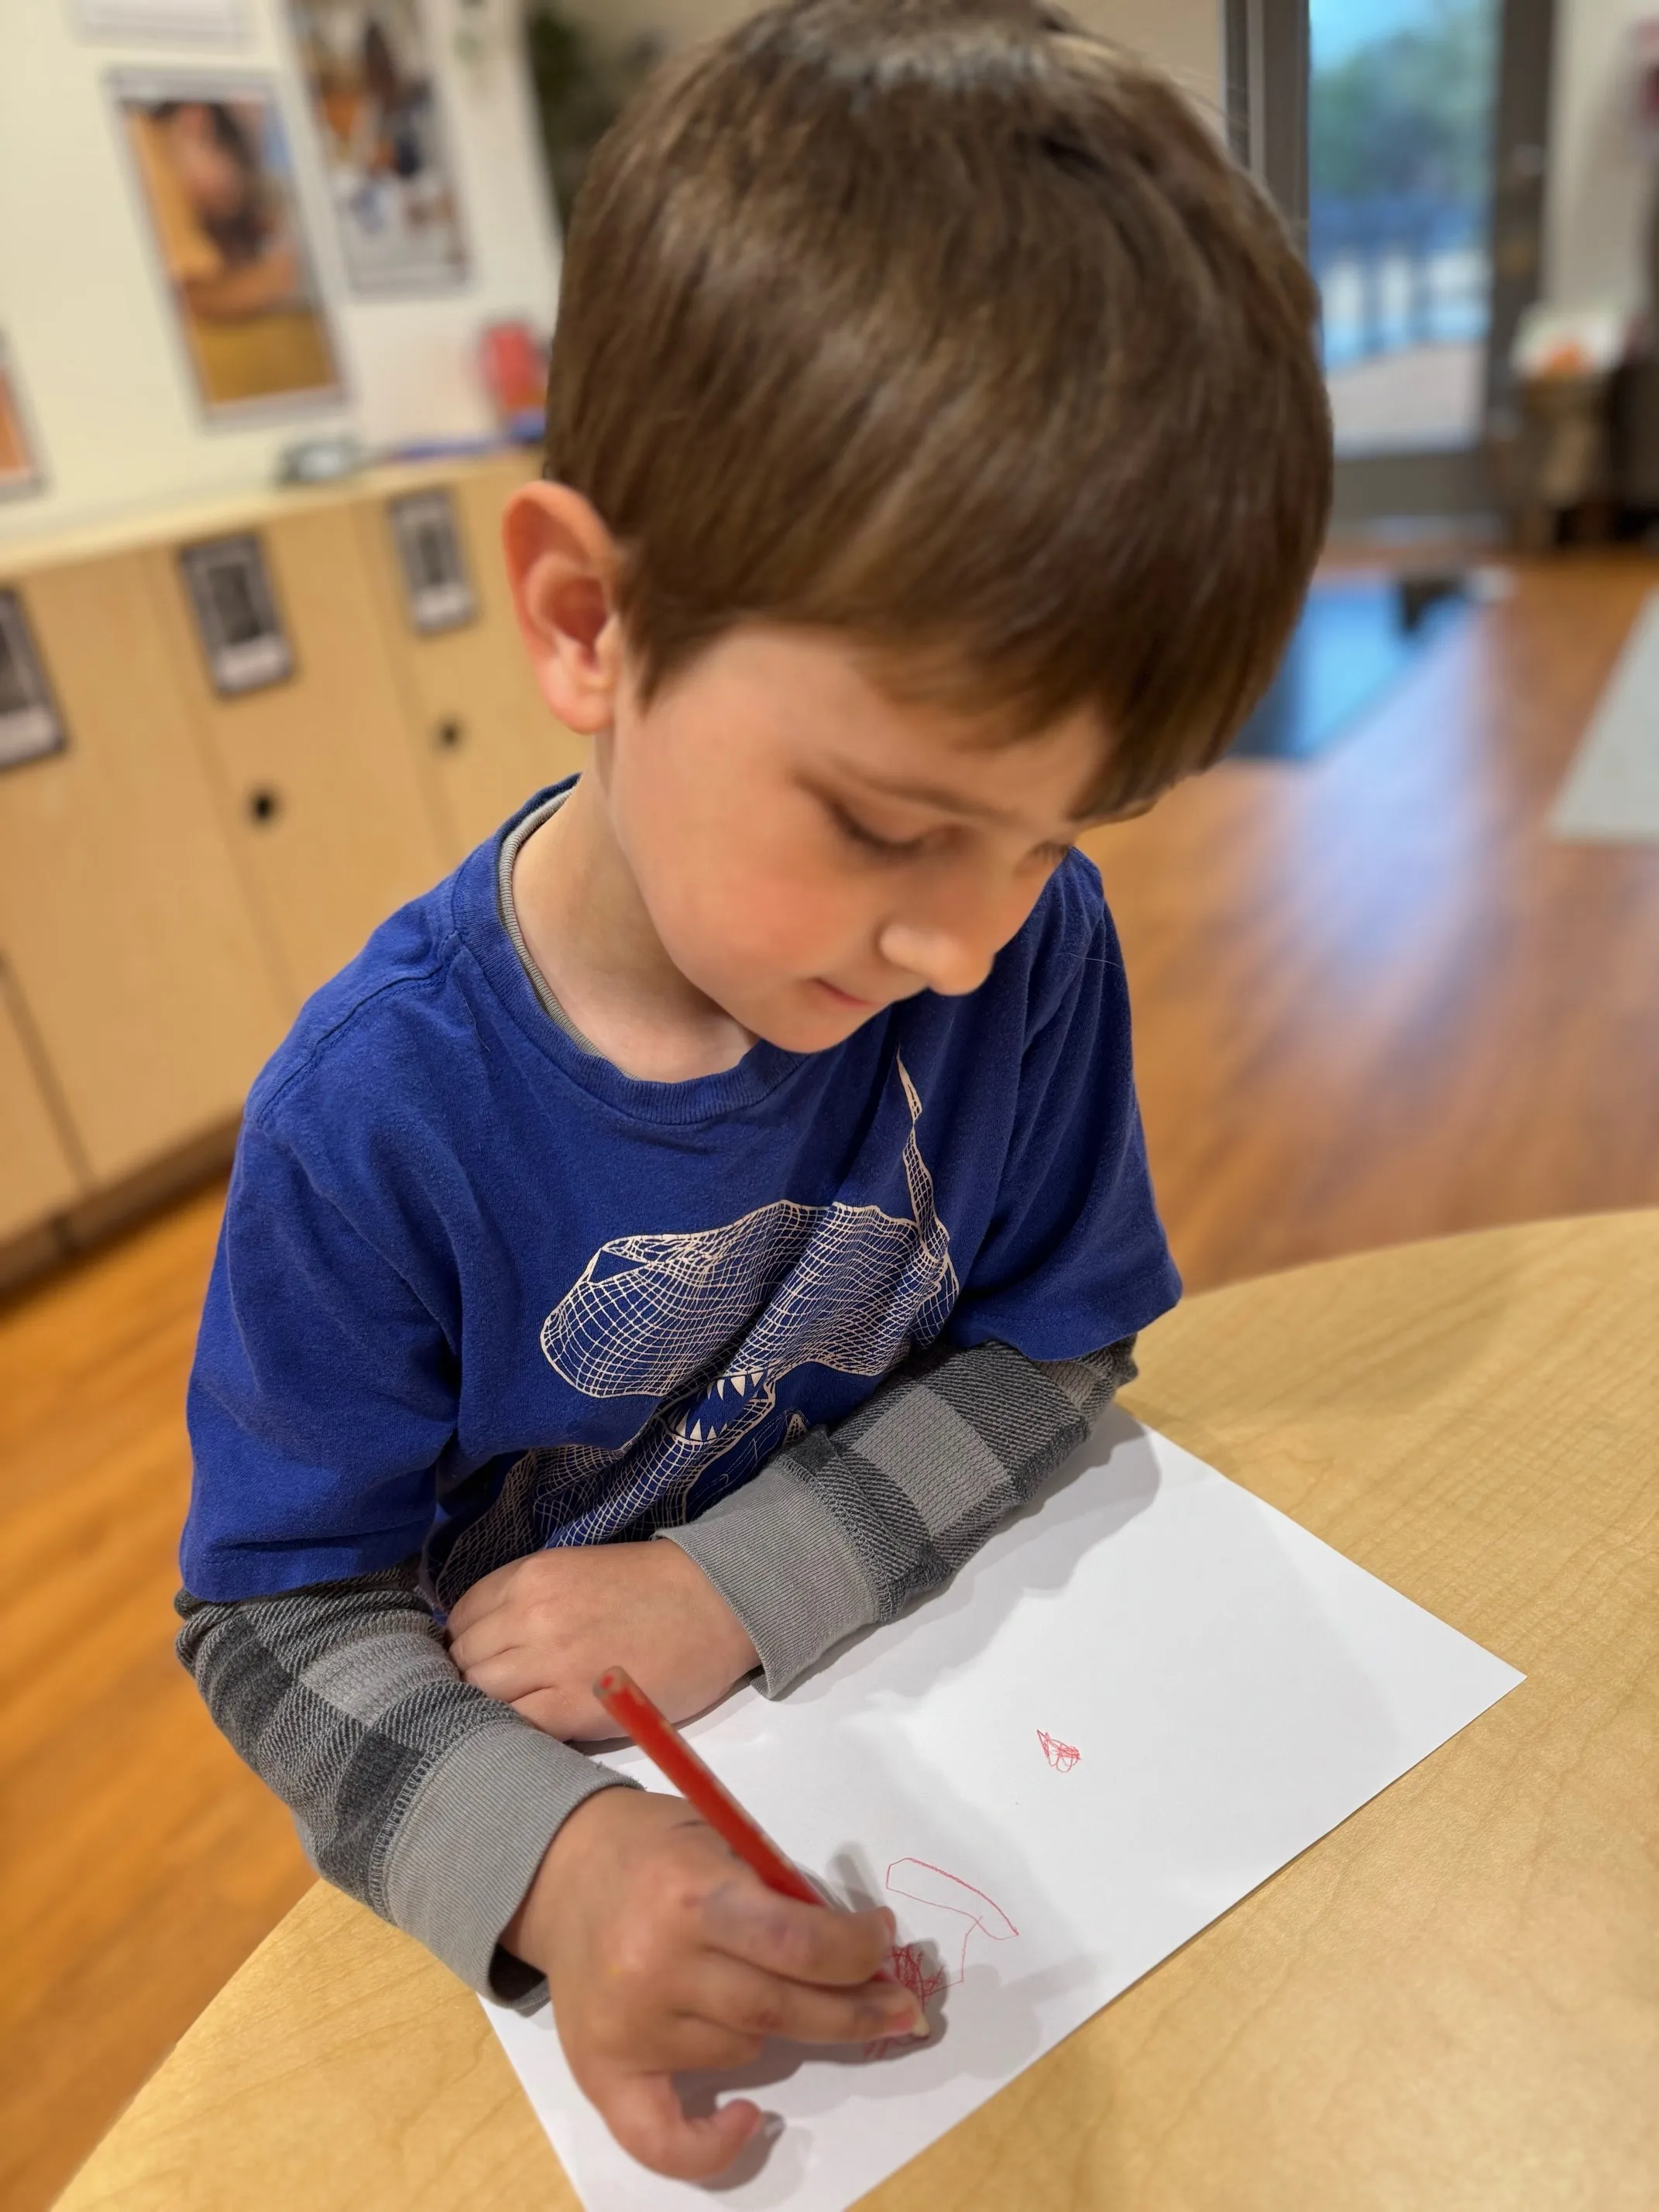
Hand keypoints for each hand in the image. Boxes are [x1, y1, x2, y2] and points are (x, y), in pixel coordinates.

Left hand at [446, 1539, 759, 1739]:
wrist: (715, 1603)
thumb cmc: (652, 1587)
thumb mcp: (575, 1572)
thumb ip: (528, 1598)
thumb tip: (486, 1638)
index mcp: (530, 1576)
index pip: (461, 1617)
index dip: (468, 1641)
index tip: (485, 1656)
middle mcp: (529, 1615)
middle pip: (464, 1659)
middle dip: (473, 1676)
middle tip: (502, 1689)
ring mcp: (548, 1662)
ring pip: (480, 1694)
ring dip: (490, 1706)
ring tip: (521, 1709)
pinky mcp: (572, 1707)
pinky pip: (516, 1725)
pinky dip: (516, 1729)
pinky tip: (538, 1726)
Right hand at [503, 1788, 923, 2177]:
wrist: (556, 1868)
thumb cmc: (652, 1845)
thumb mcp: (721, 1838)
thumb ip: (776, 1891)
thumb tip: (850, 1949)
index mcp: (691, 1896)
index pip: (797, 1943)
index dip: (856, 1951)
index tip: (883, 1942)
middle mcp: (658, 1965)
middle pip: (782, 2006)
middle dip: (855, 2008)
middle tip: (900, 2006)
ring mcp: (630, 2025)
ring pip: (744, 2046)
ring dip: (780, 2024)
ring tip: (771, 1987)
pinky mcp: (603, 2069)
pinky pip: (660, 2136)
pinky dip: (712, 2145)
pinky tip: (750, 2121)